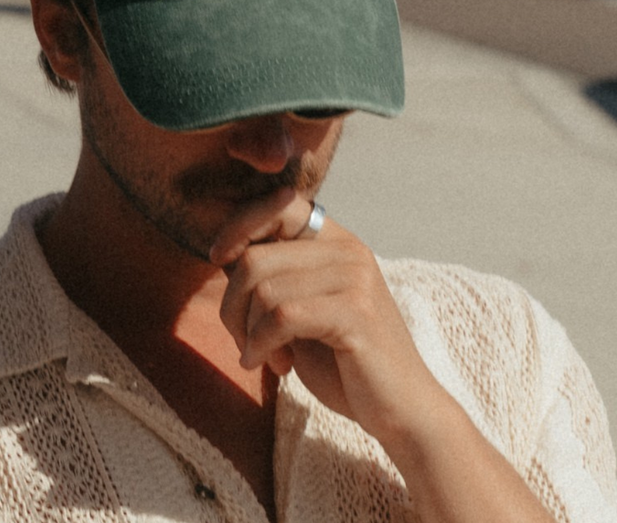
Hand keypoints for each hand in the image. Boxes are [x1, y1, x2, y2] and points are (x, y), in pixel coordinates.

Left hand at [212, 202, 453, 448]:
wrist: (400, 411)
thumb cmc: (343, 364)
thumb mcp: (299, 313)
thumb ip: (270, 280)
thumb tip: (222, 253)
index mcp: (336, 243)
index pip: (279, 205)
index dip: (239, 227)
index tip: (217, 258)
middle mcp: (349, 251)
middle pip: (255, 259)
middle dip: (232, 306)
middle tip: (244, 342)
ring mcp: (356, 279)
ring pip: (263, 290)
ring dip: (248, 333)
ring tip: (265, 357)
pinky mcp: (356, 313)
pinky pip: (282, 317)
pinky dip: (263, 345)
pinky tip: (275, 366)